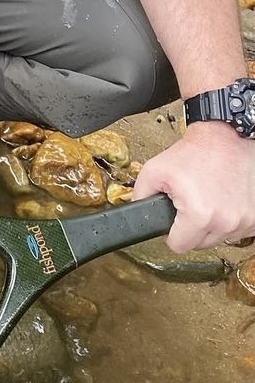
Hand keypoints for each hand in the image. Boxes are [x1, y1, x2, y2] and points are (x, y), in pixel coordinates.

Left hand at [132, 121, 254, 250]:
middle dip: (190, 227)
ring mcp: (245, 222)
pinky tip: (223, 200)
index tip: (174, 220)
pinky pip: (237, 230)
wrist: (230, 137)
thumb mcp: (155, 169)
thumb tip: (138, 212)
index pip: (178, 246)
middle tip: (190, 203)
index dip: (171, 233)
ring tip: (208, 197)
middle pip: (199, 244)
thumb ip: (141, 195)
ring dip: (211, 223)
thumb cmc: (199, 151)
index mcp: (200, 215)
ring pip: (219, 238)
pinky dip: (229, 219)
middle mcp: (226, 223)